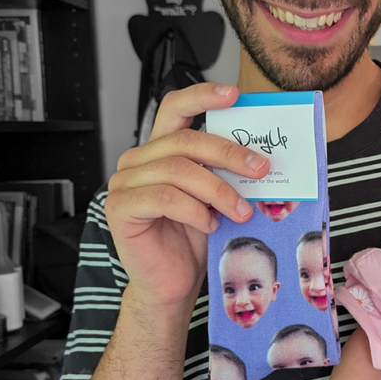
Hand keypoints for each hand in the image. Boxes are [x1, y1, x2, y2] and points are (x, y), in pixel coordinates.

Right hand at [104, 84, 268, 307]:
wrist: (172, 285)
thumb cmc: (192, 242)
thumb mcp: (216, 199)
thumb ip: (226, 174)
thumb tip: (261, 158)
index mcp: (160, 151)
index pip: (175, 109)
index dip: (202, 97)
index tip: (233, 95)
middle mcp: (138, 161)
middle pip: (186, 142)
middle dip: (229, 154)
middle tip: (260, 169)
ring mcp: (124, 182)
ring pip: (178, 170)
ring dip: (218, 190)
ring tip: (240, 211)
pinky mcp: (119, 207)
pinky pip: (164, 198)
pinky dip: (194, 210)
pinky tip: (209, 225)